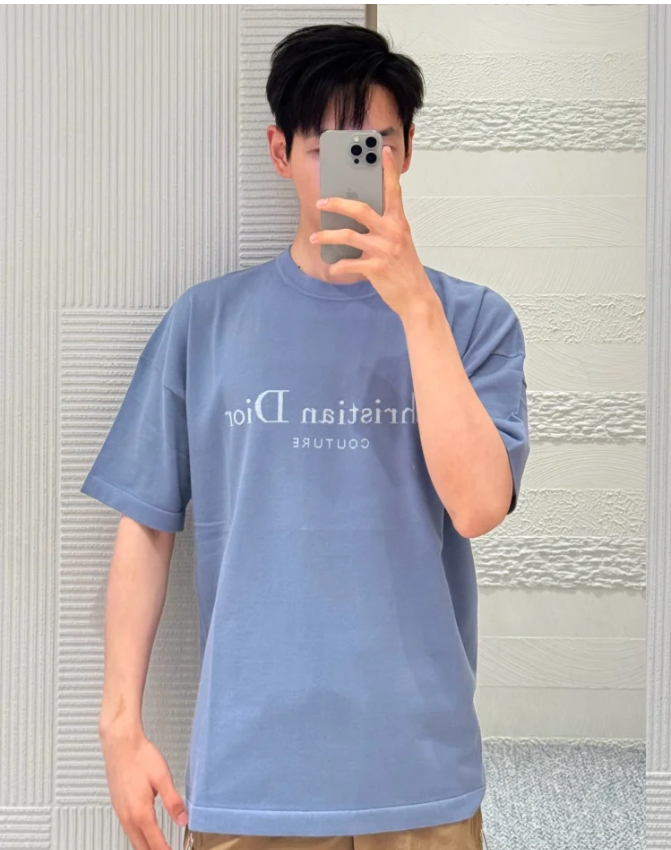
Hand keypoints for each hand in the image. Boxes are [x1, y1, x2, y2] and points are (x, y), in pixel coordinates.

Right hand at [100, 724, 187, 849]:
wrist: (120, 743)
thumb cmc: (140, 756)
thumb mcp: (162, 777)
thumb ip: (173, 801)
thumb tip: (183, 820)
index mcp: (140, 812)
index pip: (154, 842)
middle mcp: (127, 815)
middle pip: (140, 846)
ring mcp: (120, 811)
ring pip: (132, 838)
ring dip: (144, 846)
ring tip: (157, 848)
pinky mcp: (117, 804)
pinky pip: (127, 828)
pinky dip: (136, 836)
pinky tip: (143, 832)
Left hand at [310, 145, 436, 318]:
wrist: (416, 296)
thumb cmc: (405, 268)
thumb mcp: (399, 242)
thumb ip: (384, 227)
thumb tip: (360, 216)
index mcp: (398, 222)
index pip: (393, 190)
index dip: (388, 169)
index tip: (383, 151)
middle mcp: (391, 232)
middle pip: (360, 209)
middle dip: (337, 203)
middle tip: (321, 202)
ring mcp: (383, 250)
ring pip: (348, 236)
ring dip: (327, 236)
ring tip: (315, 238)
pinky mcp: (375, 268)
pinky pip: (348, 264)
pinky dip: (337, 266)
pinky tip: (331, 267)